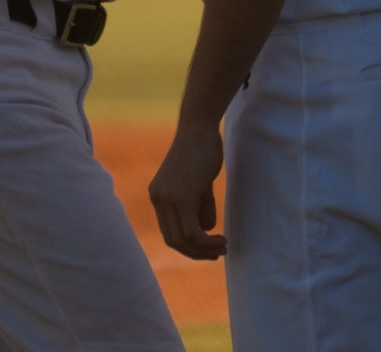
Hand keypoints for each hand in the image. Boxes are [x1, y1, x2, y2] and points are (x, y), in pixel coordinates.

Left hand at [149, 121, 226, 260]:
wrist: (200, 127)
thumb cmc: (203, 149)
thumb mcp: (200, 183)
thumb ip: (200, 206)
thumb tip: (207, 230)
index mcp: (159, 195)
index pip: (169, 231)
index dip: (188, 245)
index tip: (208, 249)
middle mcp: (158, 198)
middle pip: (172, 239)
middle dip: (195, 252)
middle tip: (217, 254)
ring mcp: (167, 199)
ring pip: (182, 239)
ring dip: (203, 249)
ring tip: (223, 247)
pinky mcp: (180, 197)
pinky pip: (191, 231)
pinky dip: (206, 241)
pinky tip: (220, 239)